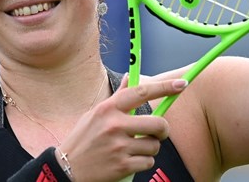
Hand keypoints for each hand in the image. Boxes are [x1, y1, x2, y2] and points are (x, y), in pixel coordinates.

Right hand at [58, 76, 186, 181]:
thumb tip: (129, 77)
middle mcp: (114, 125)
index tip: (181, 84)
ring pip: (154, 145)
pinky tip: (128, 161)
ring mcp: (119, 146)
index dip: (164, 87)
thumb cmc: (83, 140)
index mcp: (108, 108)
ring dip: (149, 149)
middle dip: (163, 130)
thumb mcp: (95, 114)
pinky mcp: (122, 166)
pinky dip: (143, 163)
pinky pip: (148, 162)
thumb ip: (116, 98)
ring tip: (133, 150)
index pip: (141, 92)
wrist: (67, 170)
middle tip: (158, 132)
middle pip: (157, 123)